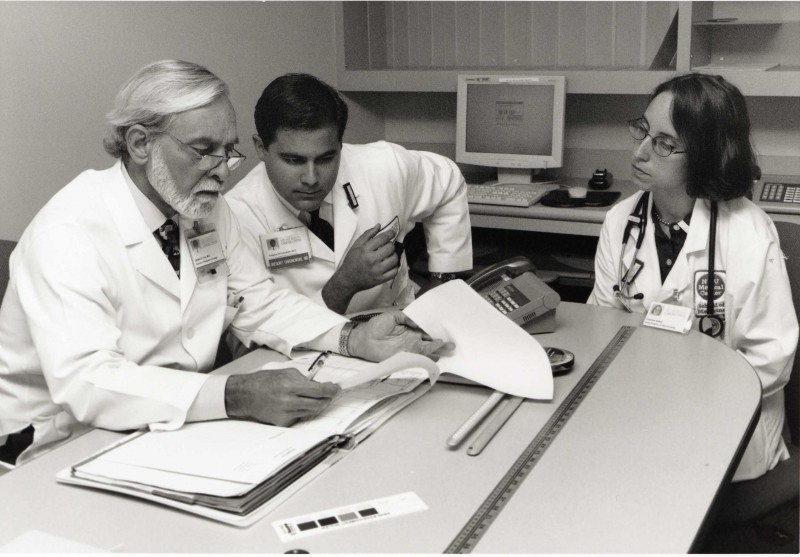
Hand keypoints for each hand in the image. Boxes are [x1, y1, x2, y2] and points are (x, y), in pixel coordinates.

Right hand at [224, 368, 340, 426]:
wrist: (245, 395)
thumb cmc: (265, 381)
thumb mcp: (286, 373)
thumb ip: (304, 379)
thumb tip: (321, 386)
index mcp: (290, 386)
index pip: (320, 391)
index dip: (332, 390)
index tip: (337, 389)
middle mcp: (289, 402)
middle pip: (319, 404)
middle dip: (328, 399)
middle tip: (330, 394)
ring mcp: (286, 414)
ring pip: (311, 412)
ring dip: (317, 405)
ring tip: (315, 398)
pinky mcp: (283, 423)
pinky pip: (300, 417)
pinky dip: (303, 411)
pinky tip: (298, 404)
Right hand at [323, 225, 398, 312]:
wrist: (347, 280)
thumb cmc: (351, 262)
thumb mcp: (356, 246)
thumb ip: (367, 235)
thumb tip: (379, 226)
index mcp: (365, 250)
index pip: (383, 238)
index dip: (390, 233)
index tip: (392, 233)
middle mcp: (372, 260)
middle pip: (390, 248)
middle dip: (390, 245)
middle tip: (387, 246)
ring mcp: (377, 271)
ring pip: (394, 259)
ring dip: (393, 255)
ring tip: (388, 256)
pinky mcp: (380, 279)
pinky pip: (394, 271)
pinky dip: (394, 267)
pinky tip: (389, 265)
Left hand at [347, 310, 454, 361]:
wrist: (363, 338)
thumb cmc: (376, 326)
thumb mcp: (393, 315)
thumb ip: (407, 316)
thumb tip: (419, 321)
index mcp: (410, 330)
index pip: (426, 332)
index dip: (435, 332)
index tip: (446, 331)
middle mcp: (411, 341)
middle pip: (429, 343)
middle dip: (441, 344)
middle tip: (452, 345)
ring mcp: (408, 350)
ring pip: (425, 351)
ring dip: (436, 350)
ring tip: (447, 348)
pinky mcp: (402, 357)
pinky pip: (416, 358)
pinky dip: (425, 358)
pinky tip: (434, 357)